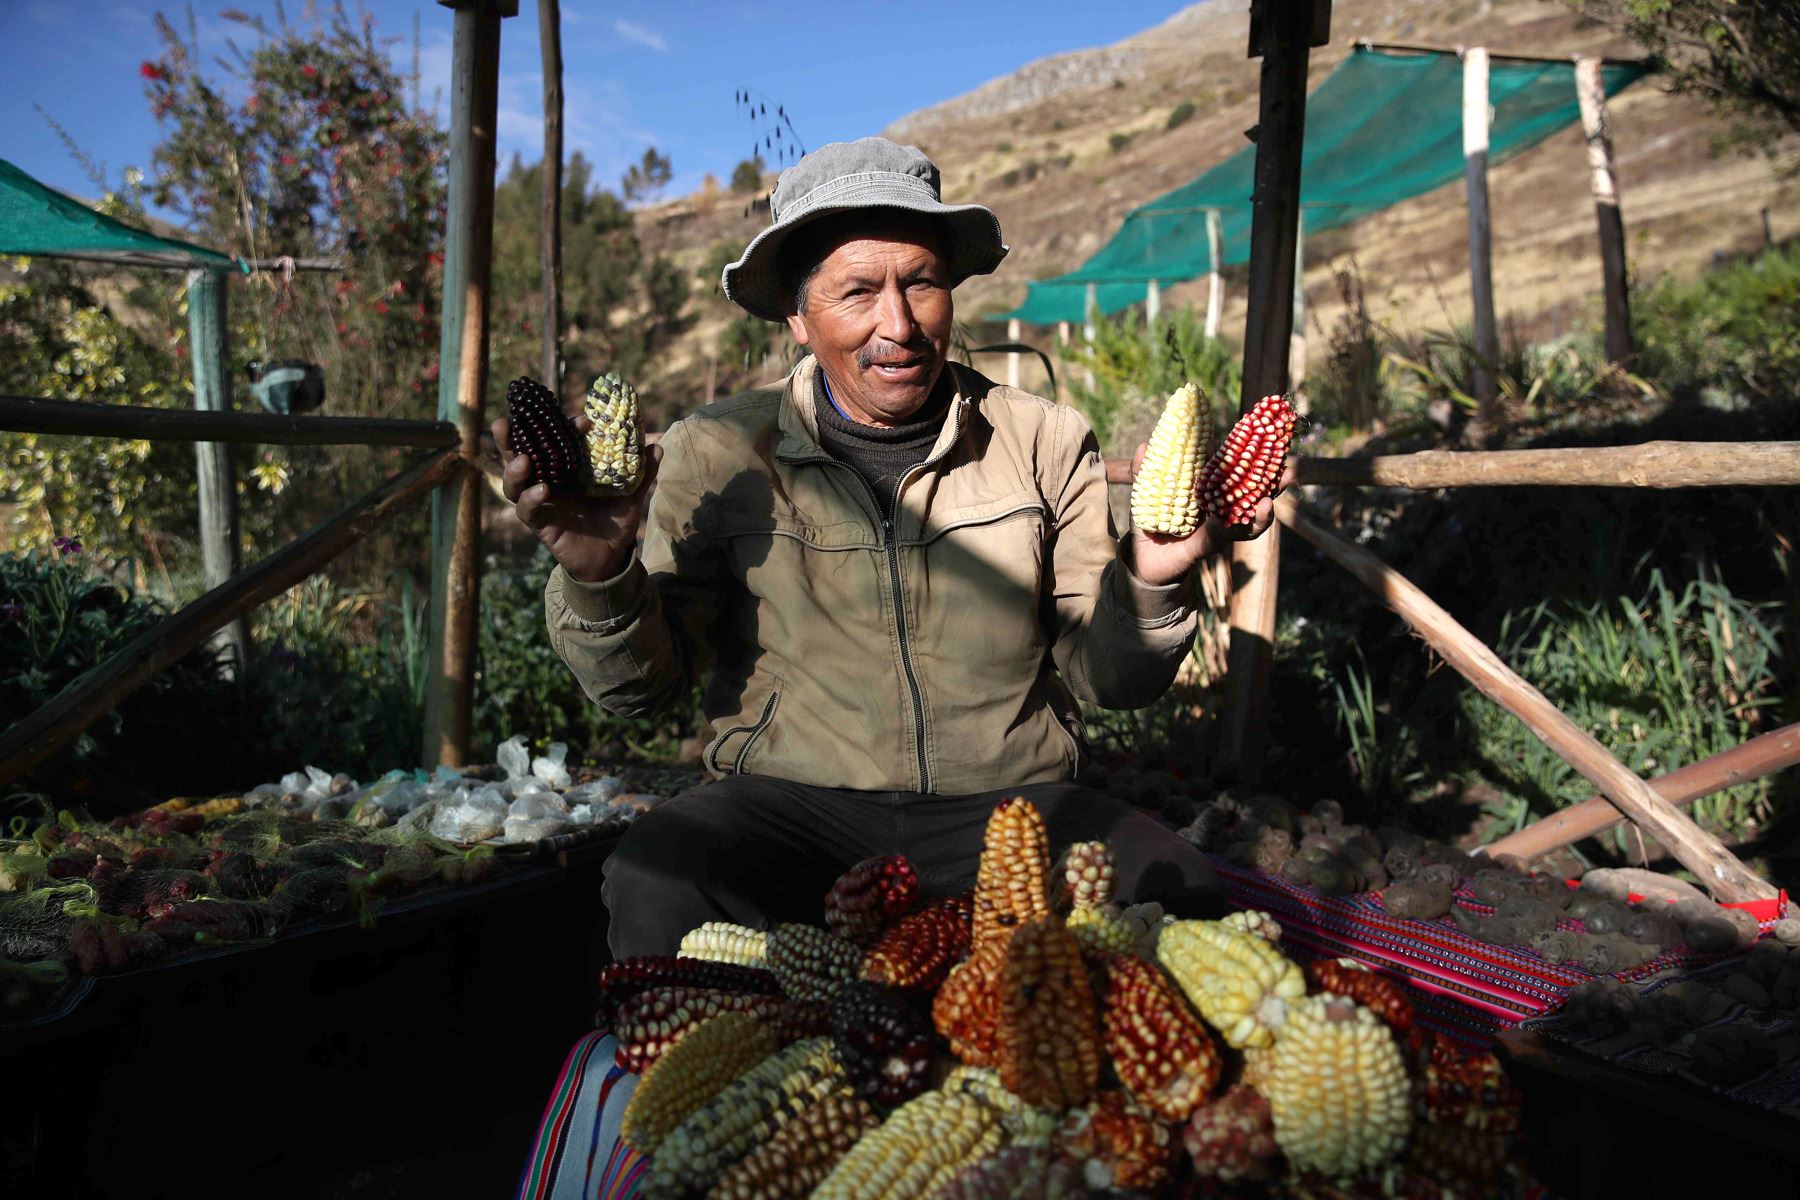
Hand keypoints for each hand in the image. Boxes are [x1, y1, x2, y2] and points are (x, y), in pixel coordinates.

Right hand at [493, 414, 661, 583]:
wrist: (611, 557)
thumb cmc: (615, 520)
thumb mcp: (631, 495)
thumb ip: (642, 473)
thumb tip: (657, 447)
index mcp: (566, 466)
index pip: (555, 439)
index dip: (562, 427)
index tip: (582, 421)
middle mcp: (549, 478)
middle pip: (520, 453)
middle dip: (510, 437)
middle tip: (504, 423)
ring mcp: (541, 500)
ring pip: (515, 482)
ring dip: (513, 469)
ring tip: (524, 459)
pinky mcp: (540, 522)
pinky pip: (527, 510)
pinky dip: (531, 500)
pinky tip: (542, 492)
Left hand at [1125, 447, 1294, 587]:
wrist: (1145, 561)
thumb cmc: (1150, 525)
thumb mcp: (1145, 495)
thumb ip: (1144, 471)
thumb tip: (1143, 445)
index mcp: (1210, 490)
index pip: (1235, 469)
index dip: (1251, 454)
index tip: (1264, 435)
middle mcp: (1221, 507)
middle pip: (1254, 490)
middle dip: (1274, 478)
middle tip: (1288, 465)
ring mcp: (1221, 525)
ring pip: (1253, 513)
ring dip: (1268, 502)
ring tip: (1275, 489)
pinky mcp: (1214, 542)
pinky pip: (1235, 533)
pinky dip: (1247, 522)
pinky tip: (1260, 508)